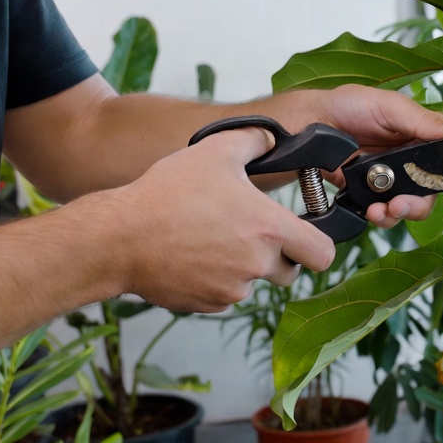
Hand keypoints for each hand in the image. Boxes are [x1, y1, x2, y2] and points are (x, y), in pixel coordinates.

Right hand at [105, 127, 333, 311]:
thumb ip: (254, 141)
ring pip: (253, 283)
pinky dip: (216, 281)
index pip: (323, 254)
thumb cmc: (167, 194)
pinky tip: (192, 257)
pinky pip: (224, 295)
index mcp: (269, 229)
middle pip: (290, 272)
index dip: (319, 245)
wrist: (119, 238)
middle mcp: (257, 265)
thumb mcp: (215, 151)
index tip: (305, 235)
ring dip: (243, 267)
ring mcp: (232, 289)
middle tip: (251, 233)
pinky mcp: (206, 304)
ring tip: (211, 238)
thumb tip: (271, 138)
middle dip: (279, 256)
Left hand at [311, 85, 442, 227]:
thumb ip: (425, 123)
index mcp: (429, 134)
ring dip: (412, 210)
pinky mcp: (376, 197)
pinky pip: (392, 216)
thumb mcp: (389, 106)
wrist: (308, 125)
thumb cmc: (348, 106)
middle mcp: (419, 160)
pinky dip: (386, 217)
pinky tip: (375, 210)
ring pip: (422, 207)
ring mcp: (399, 181)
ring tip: (392, 205)